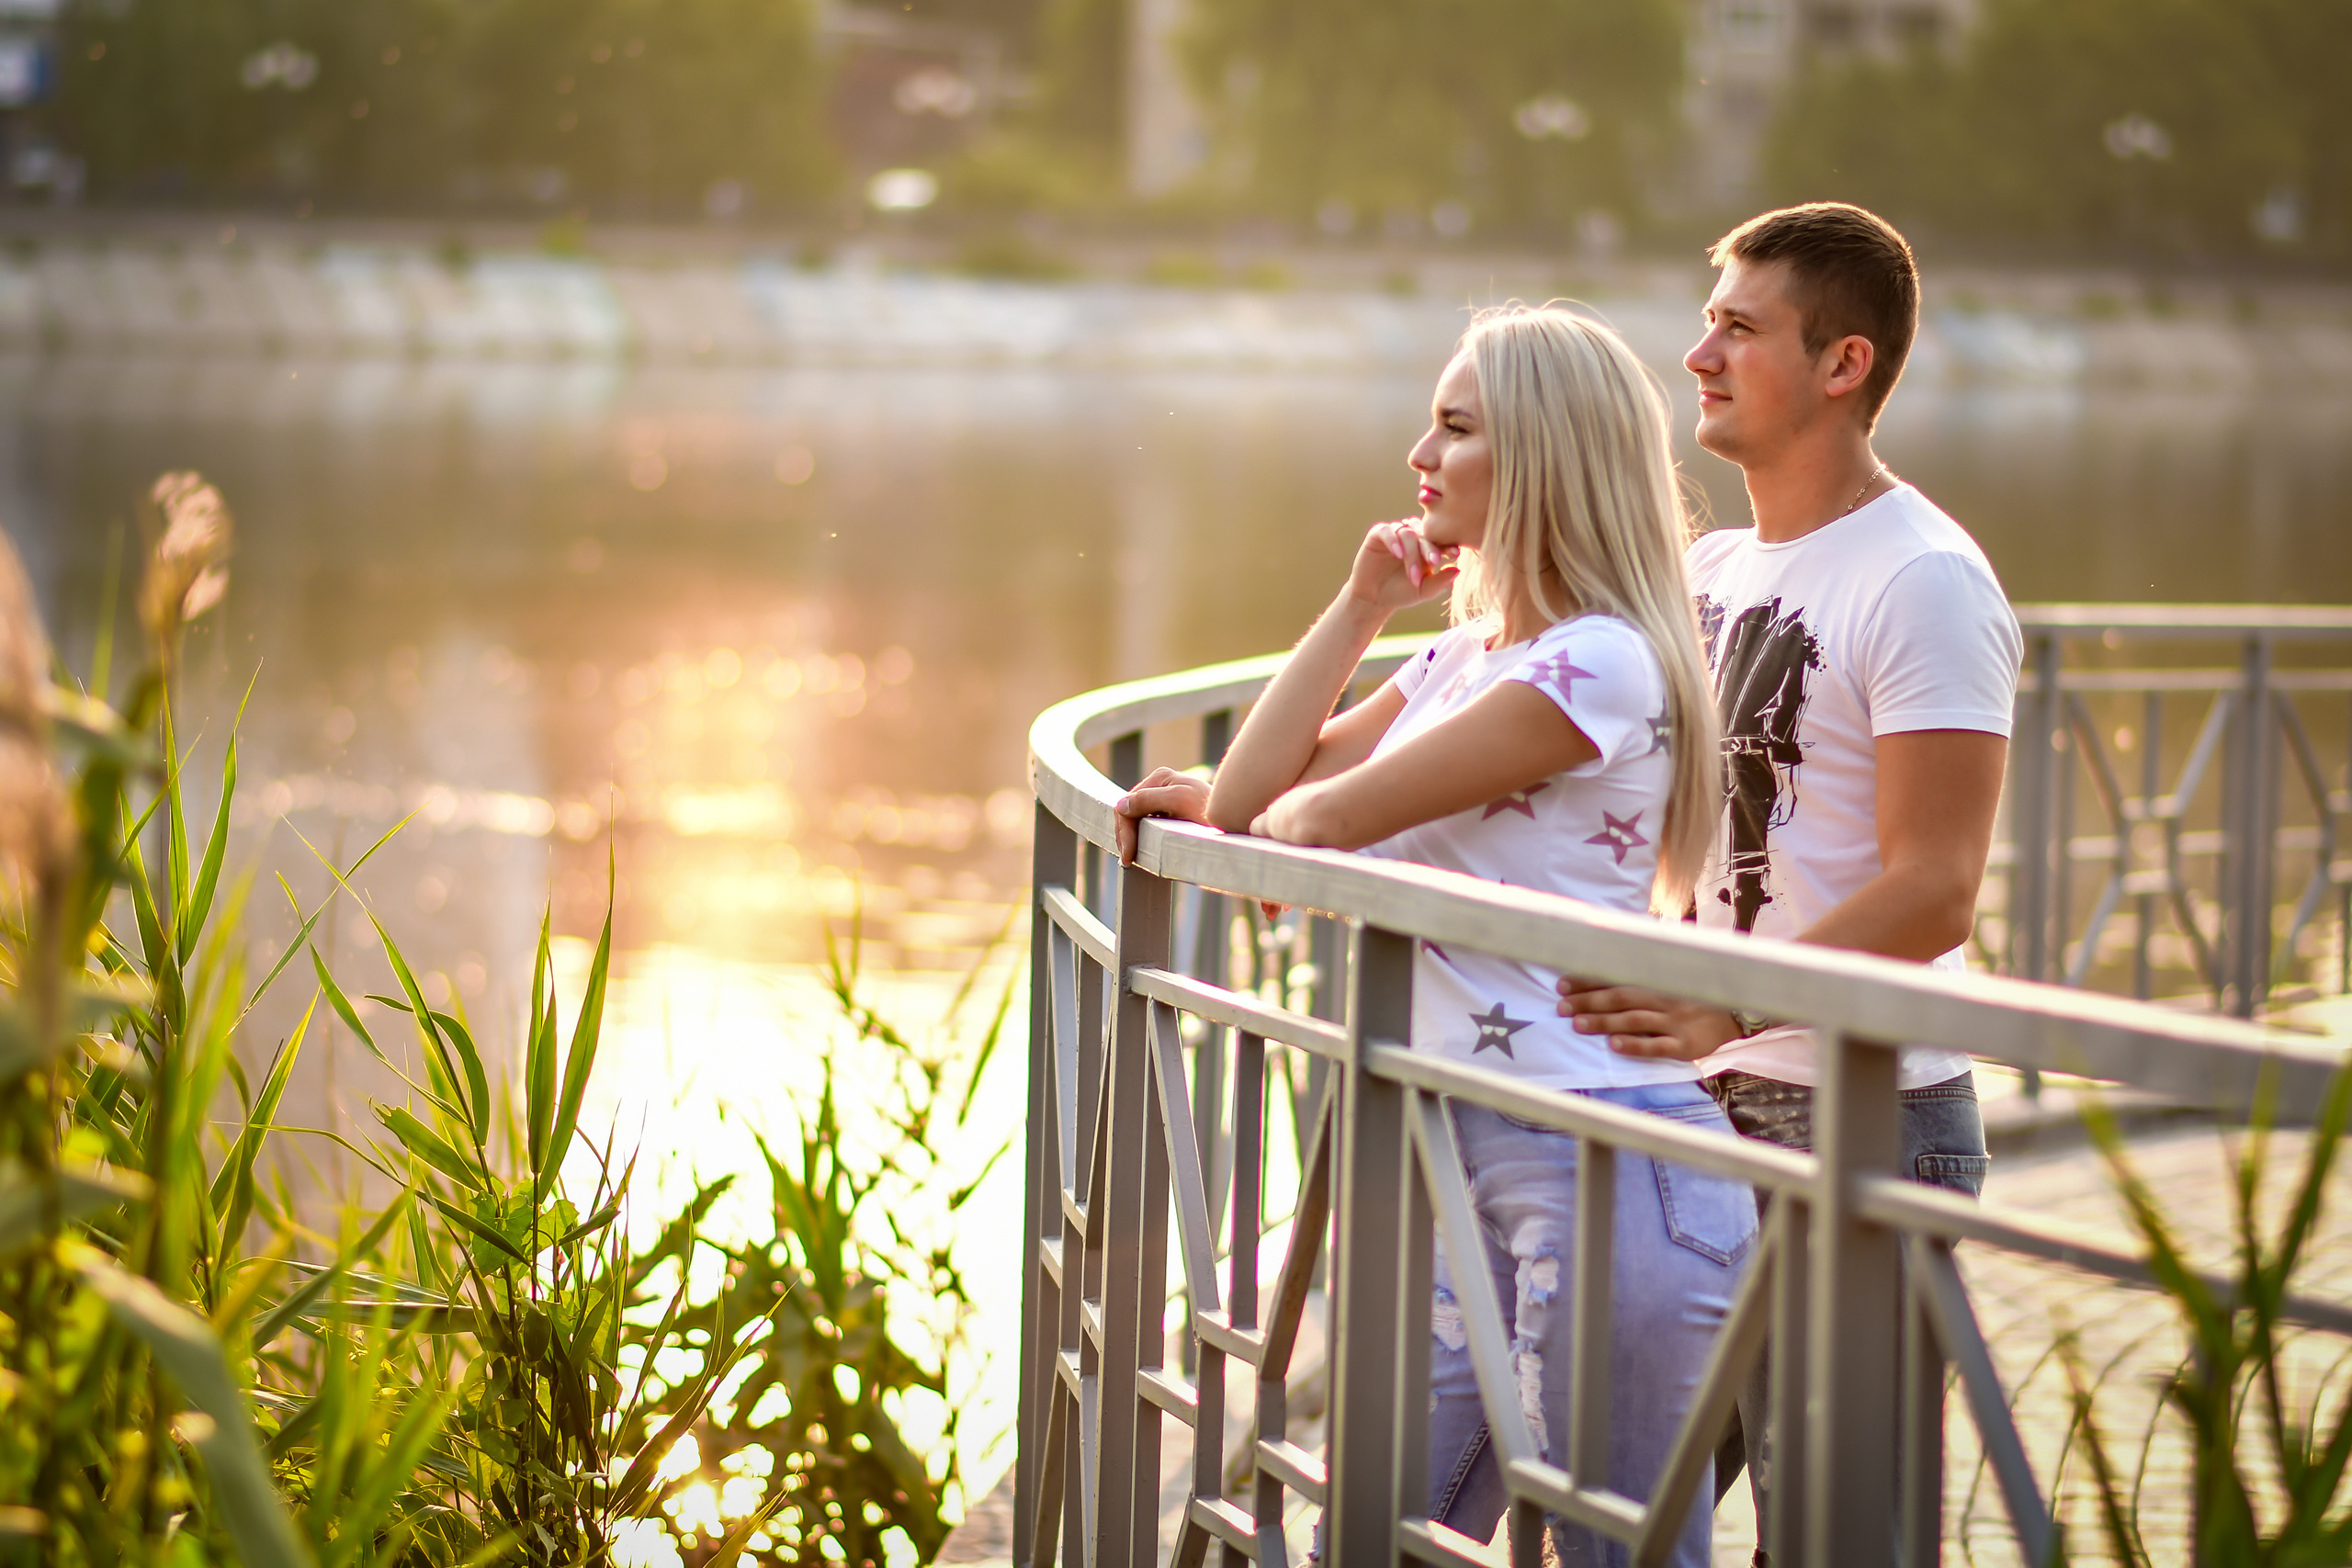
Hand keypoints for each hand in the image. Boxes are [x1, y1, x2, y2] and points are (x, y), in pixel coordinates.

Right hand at [1114, 767, 1213, 863]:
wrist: (1237, 826)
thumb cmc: (1212, 812)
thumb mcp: (1180, 801)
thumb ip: (1149, 799)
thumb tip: (1121, 806)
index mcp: (1160, 777)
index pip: (1127, 804)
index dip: (1124, 831)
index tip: (1129, 856)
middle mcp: (1161, 784)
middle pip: (1129, 812)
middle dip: (1126, 836)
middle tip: (1128, 861)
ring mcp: (1165, 799)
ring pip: (1136, 819)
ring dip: (1132, 838)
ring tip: (1133, 858)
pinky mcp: (1171, 813)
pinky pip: (1146, 824)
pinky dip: (1140, 838)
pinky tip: (1142, 850)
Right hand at [1346, 521, 1459, 614]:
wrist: (1374, 598)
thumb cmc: (1401, 593)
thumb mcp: (1424, 590)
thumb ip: (1441, 581)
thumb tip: (1458, 570)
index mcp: (1427, 547)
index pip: (1439, 540)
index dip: (1447, 545)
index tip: (1455, 554)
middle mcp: (1412, 537)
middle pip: (1424, 534)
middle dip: (1429, 549)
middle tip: (1434, 562)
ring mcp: (1395, 534)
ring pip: (1407, 533)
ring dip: (1411, 553)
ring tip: (1412, 572)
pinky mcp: (1377, 534)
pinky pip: (1386, 531)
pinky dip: (1393, 540)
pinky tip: (1398, 554)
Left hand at [1556, 977, 1743, 1060]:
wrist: (1739, 1016)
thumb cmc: (1697, 999)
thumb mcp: (1673, 980)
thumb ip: (1644, 976)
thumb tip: (1606, 967)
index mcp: (1659, 982)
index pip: (1616, 978)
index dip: (1588, 981)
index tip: (1562, 983)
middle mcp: (1664, 999)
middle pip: (1620, 997)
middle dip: (1588, 1001)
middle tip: (1560, 1006)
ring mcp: (1674, 1022)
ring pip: (1634, 1020)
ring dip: (1604, 1021)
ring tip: (1577, 1024)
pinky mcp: (1685, 1045)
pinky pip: (1657, 1044)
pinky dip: (1635, 1044)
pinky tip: (1614, 1045)